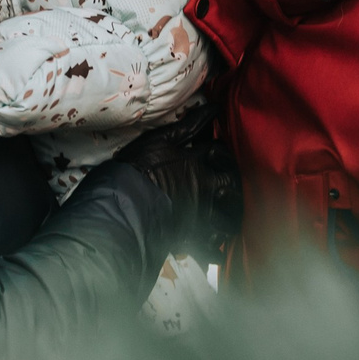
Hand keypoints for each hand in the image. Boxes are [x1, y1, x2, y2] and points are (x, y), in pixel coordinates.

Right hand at [119, 107, 242, 253]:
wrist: (124, 204)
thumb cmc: (137, 167)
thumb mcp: (159, 139)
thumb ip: (187, 126)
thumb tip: (212, 108)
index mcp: (196, 162)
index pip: (217, 152)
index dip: (220, 152)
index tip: (219, 152)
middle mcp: (204, 187)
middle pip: (231, 185)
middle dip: (234, 186)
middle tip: (230, 188)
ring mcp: (200, 213)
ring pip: (227, 217)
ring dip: (230, 219)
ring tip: (228, 220)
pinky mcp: (190, 236)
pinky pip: (210, 247)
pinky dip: (215, 250)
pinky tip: (217, 251)